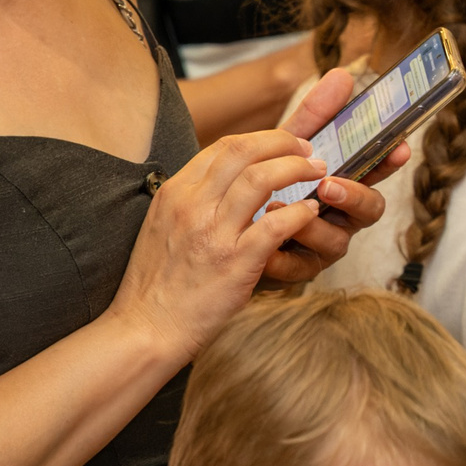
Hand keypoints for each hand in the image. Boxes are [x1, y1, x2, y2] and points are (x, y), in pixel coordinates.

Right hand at [108, 123, 333, 361]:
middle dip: (283, 143)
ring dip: (297, 169)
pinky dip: (299, 213)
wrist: (147, 325)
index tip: (285, 143)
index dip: (261, 139)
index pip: (222, 147)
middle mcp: (191, 205)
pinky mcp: (235, 262)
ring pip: (260, 179)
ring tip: (318, 172)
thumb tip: (224, 183)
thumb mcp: (163, 226)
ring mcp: (213, 232)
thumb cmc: (159, 282)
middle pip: (242, 152)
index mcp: (175, 193)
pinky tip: (311, 212)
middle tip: (308, 149)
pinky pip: (276, 225)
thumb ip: (193, 201)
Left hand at [260, 67, 398, 281]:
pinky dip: (279, 253)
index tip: (399, 148)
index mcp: (345, 186)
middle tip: (329, 185)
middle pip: (370, 212)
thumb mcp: (286, 147)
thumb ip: (315, 116)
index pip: (378, 173)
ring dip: (308, 224)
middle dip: (354, 197)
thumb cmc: (265, 187)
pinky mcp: (297, 271)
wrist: (224, 233)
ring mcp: (322, 247)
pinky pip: (298, 268)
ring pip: (335, 241)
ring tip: (276, 207)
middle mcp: (342, 217)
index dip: (390, 161)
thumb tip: (340, 74)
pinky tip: (260, 239)